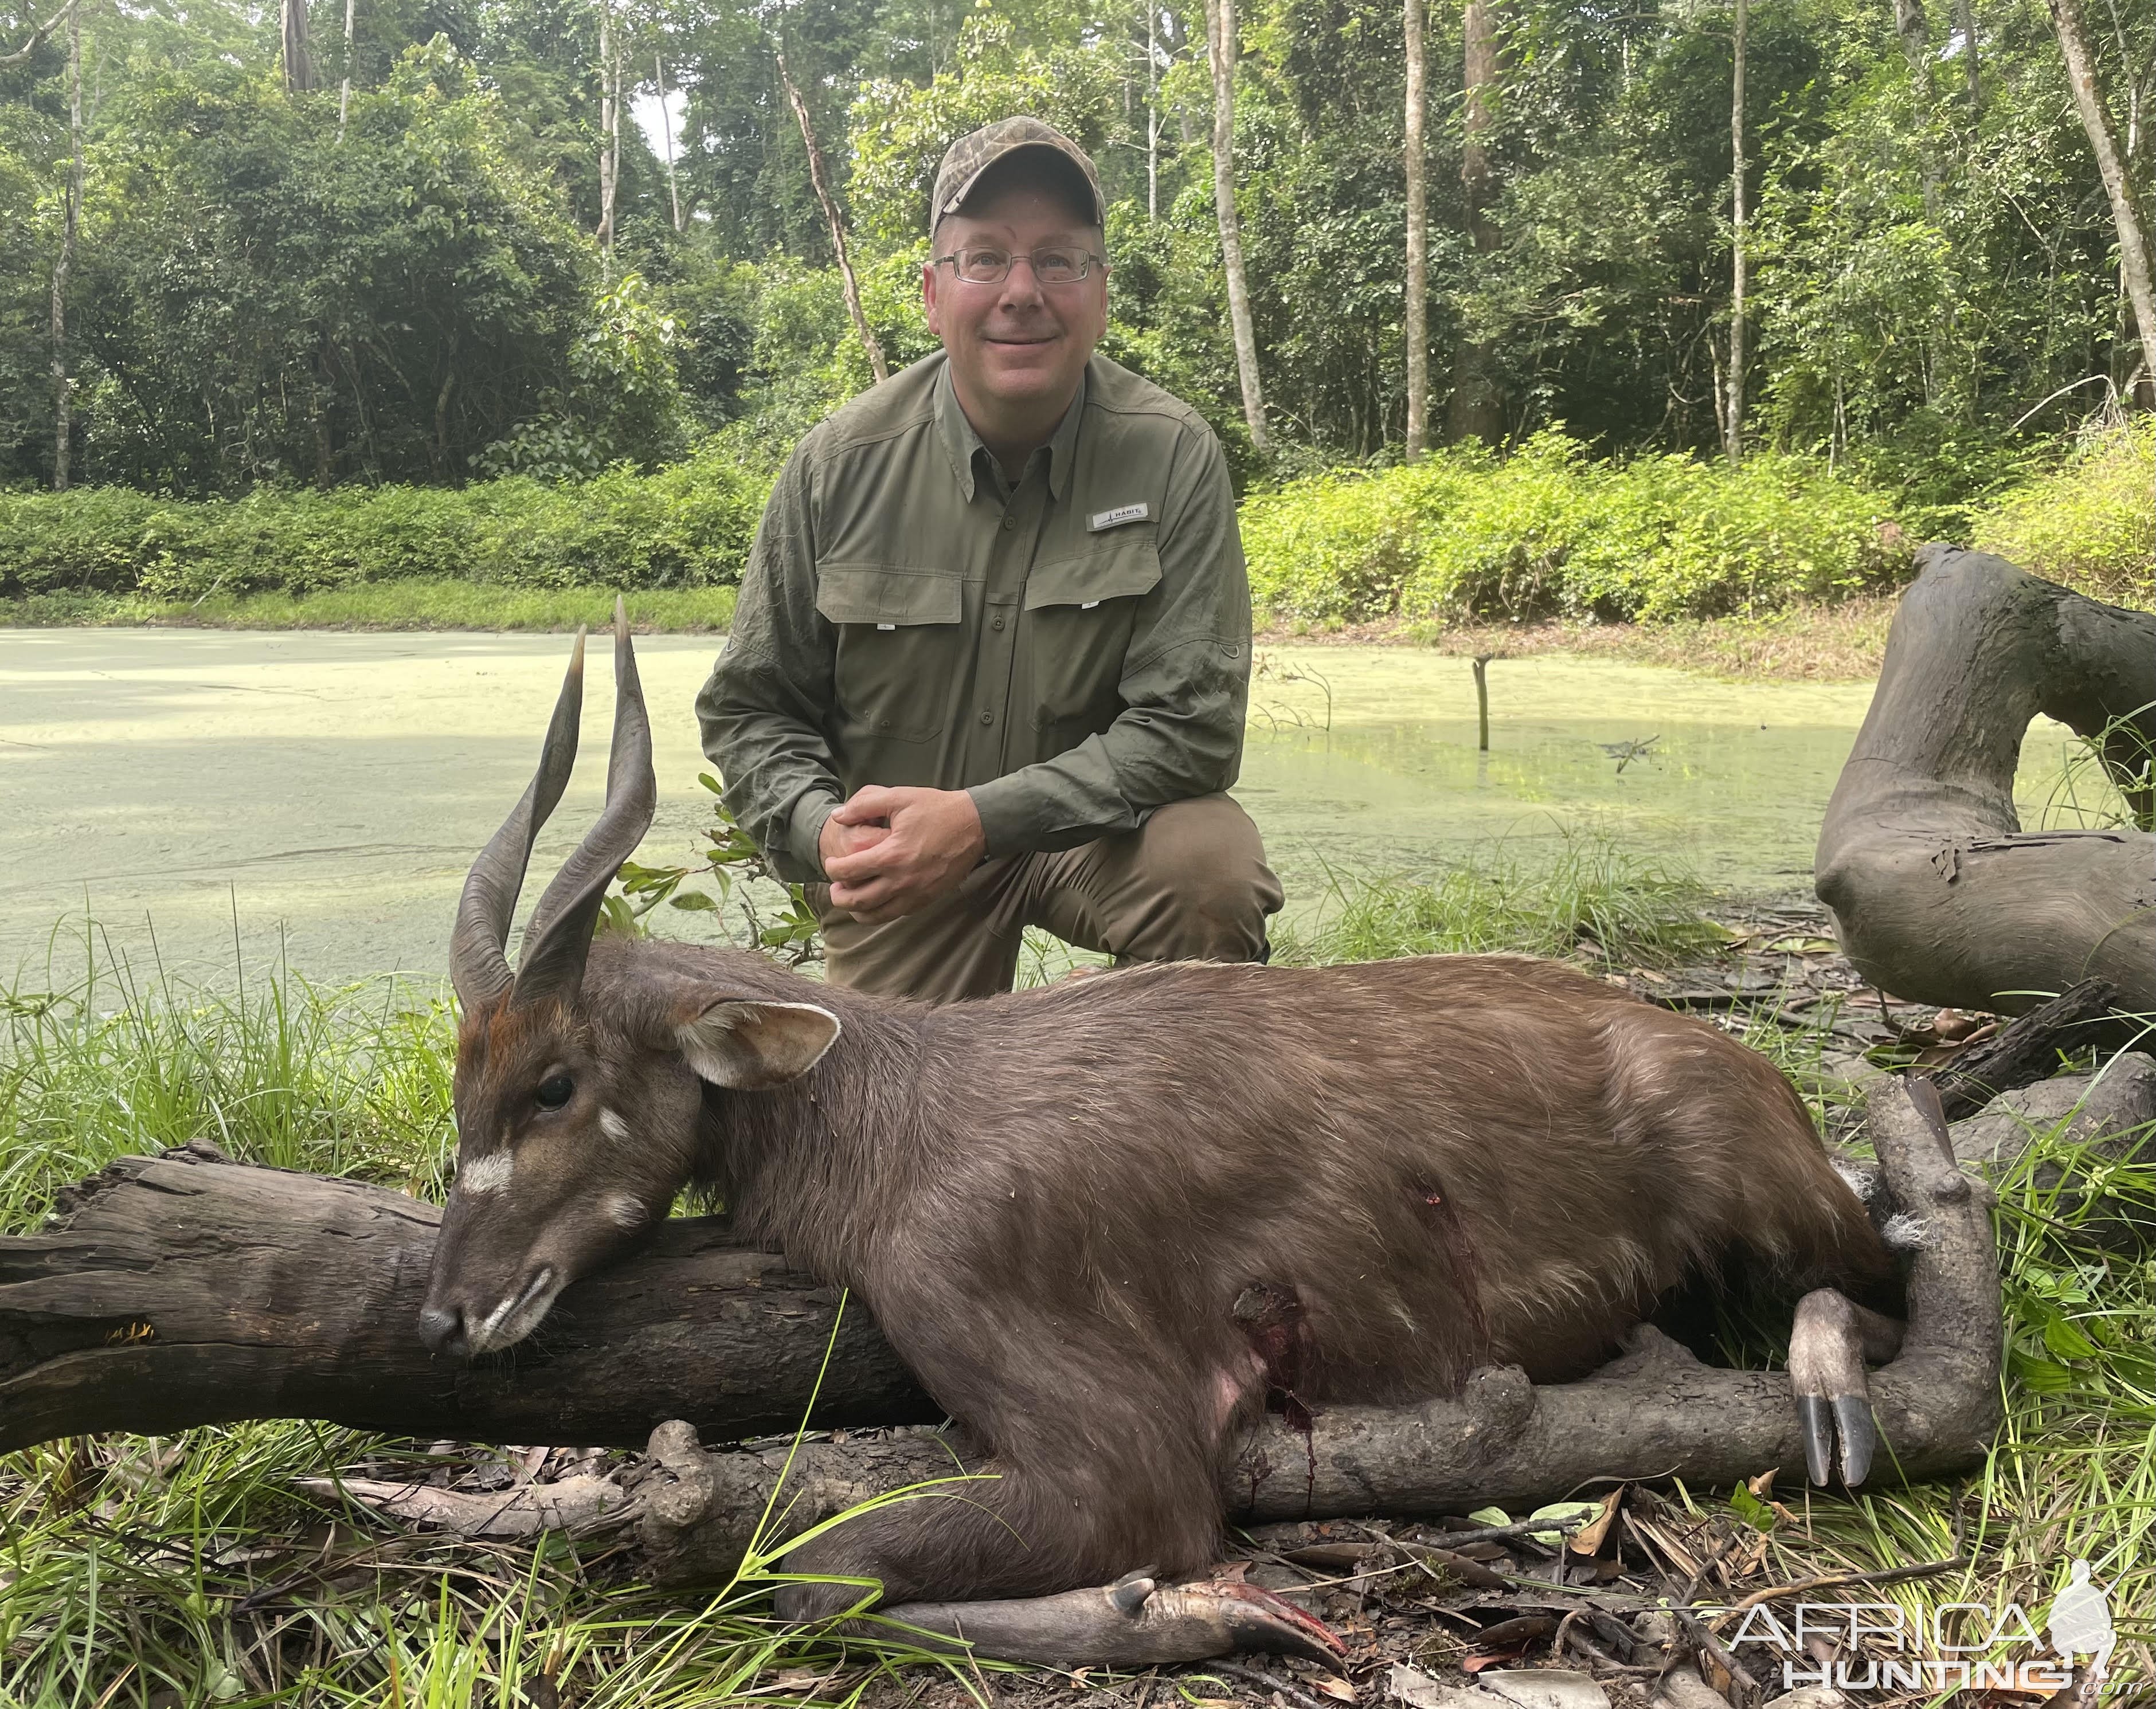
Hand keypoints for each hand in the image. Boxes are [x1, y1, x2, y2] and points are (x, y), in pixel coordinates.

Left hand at [822, 786, 986, 922]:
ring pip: (876, 915)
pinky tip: (875, 901)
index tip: (831, 864)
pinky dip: (880, 912)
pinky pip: (897, 914)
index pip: (848, 872)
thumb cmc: (937, 808)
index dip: (832, 869)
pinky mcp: (927, 899)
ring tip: (850, 899)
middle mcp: (902, 881)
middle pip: (858, 901)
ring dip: (857, 911)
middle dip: (839, 897)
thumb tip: (837, 816)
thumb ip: (864, 805)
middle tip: (834, 887)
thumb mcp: (899, 797)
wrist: (975, 825)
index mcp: (891, 855)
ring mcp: (916, 894)